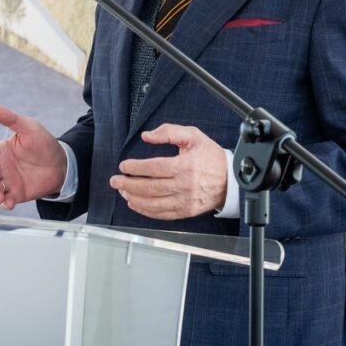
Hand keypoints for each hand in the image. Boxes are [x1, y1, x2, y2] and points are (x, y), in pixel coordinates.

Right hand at [0, 105, 66, 210]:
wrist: (62, 164)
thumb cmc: (44, 143)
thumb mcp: (30, 128)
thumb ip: (13, 120)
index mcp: (1, 150)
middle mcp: (2, 166)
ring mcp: (8, 181)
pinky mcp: (16, 194)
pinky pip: (6, 200)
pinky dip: (4, 203)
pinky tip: (9, 203)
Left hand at [109, 124, 227, 219]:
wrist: (230, 179)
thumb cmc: (210, 156)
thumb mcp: (193, 135)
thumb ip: (169, 131)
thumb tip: (147, 136)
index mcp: (186, 166)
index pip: (154, 168)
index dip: (136, 168)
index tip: (124, 166)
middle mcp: (185, 185)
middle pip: (150, 188)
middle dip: (128, 184)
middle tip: (115, 181)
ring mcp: (185, 201)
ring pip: (153, 204)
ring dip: (134, 199)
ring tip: (123, 192)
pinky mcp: (186, 212)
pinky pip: (162, 214)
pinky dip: (145, 211)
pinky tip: (136, 203)